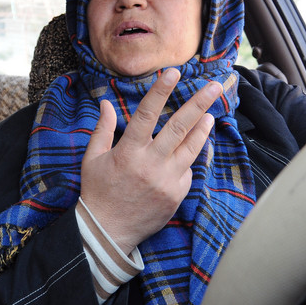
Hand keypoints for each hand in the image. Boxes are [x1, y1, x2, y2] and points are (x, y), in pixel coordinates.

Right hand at [79, 68, 222, 252]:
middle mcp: (151, 164)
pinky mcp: (177, 195)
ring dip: (202, 128)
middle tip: (212, 87)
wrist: (108, 231)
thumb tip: (105, 103)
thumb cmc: (98, 192)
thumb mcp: (93, 159)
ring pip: (191, 148)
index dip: (161, 91)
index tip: (173, 73)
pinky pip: (187, 171)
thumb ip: (103, 129)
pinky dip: (189, 158)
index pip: (148, 114)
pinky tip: (187, 151)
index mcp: (129, 152)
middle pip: (179, 127)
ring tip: (211, 113)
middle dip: (198, 104)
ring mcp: (167, 181)